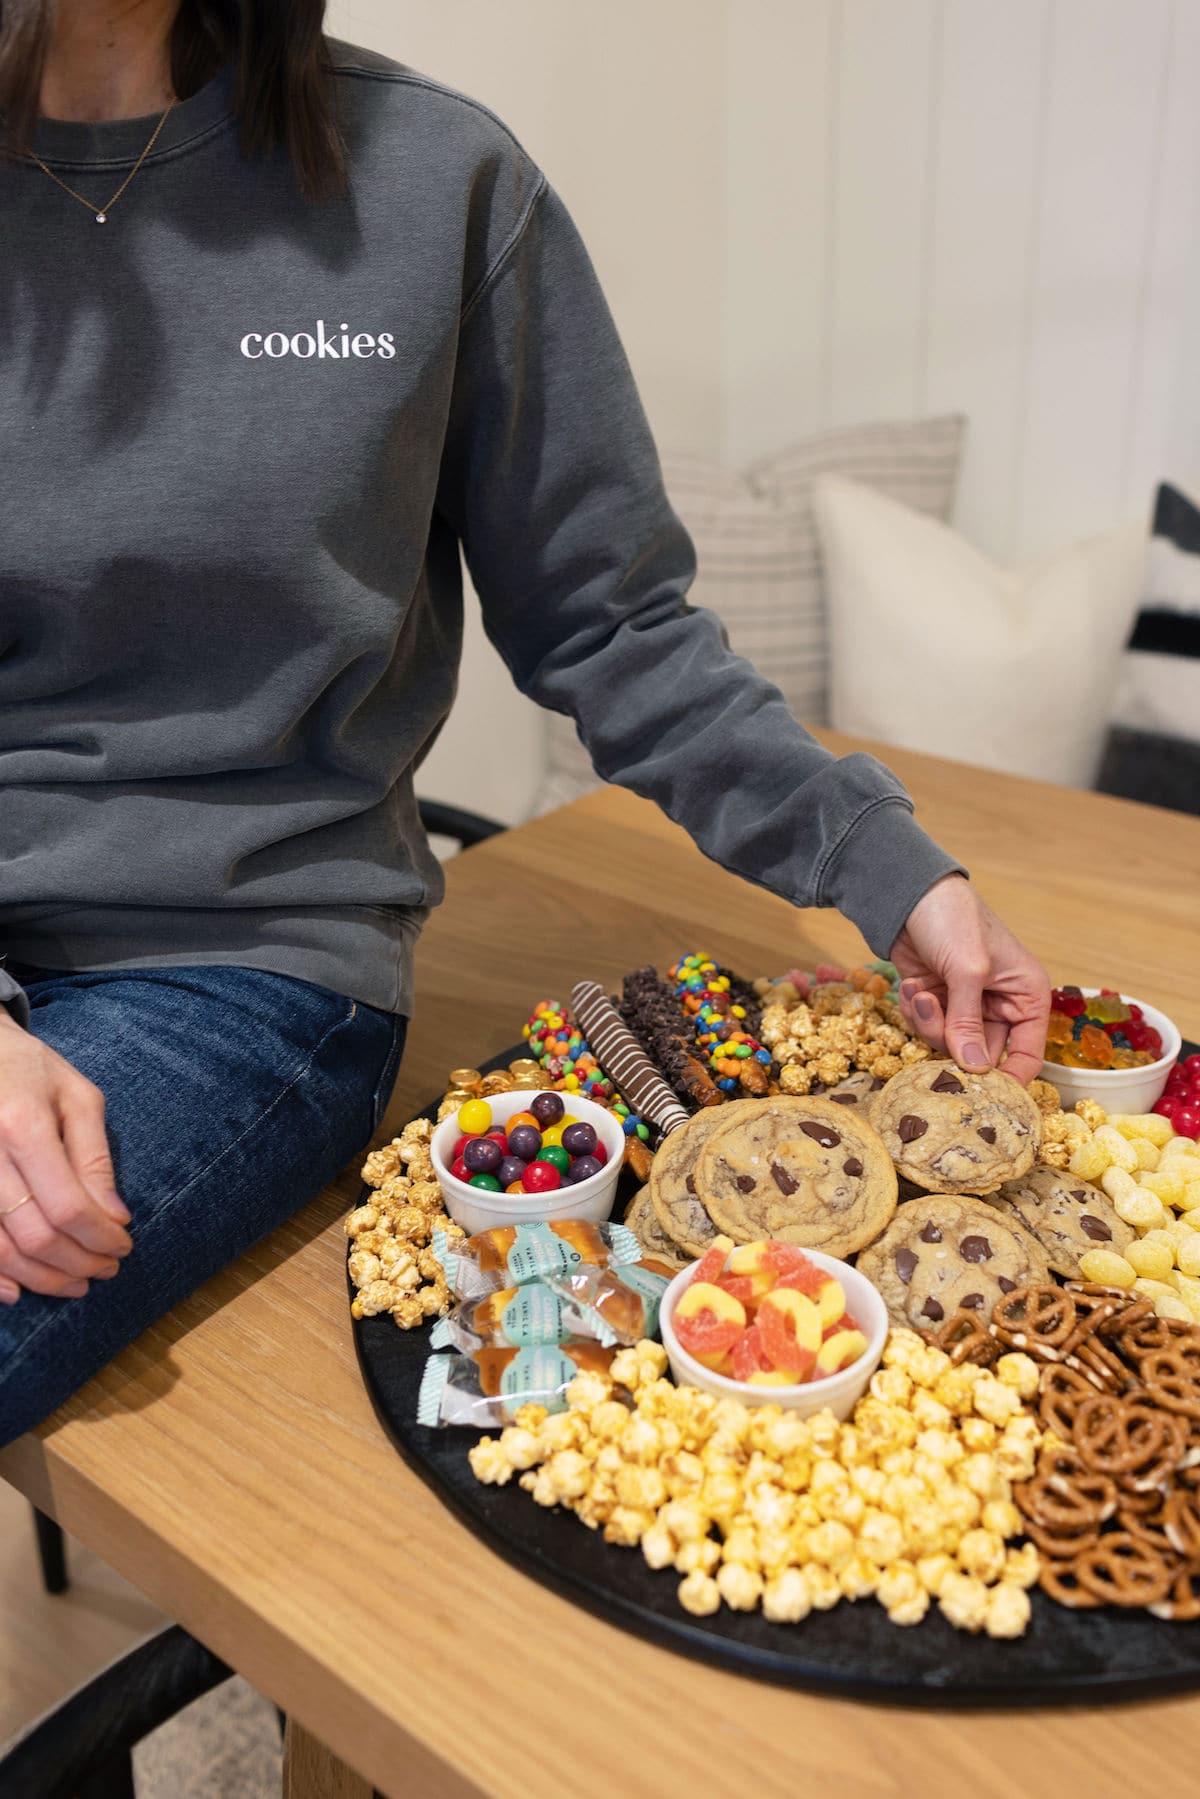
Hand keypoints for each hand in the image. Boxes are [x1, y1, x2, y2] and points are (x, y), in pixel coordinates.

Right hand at [0, 1013, 131, 1304]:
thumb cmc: (30, 1069)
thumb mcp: (77, 1097)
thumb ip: (95, 1157)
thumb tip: (115, 1217)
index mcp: (22, 1124)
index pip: (68, 1203)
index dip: (100, 1236)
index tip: (124, 1245)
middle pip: (34, 1233)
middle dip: (78, 1261)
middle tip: (107, 1268)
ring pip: (0, 1249)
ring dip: (42, 1277)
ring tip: (76, 1283)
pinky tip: (19, 1291)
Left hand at [889, 875, 1050, 1084]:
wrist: (909, 893)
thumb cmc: (954, 919)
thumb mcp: (967, 969)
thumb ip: (968, 1021)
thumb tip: (975, 1069)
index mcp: (1027, 996)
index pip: (1028, 1054)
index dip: (1009, 1079)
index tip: (983, 1097)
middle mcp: (1001, 1005)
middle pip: (980, 1054)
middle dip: (952, 1040)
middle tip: (935, 1014)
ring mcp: (966, 1005)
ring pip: (948, 1044)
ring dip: (928, 1022)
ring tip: (920, 989)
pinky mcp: (938, 1001)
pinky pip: (926, 1028)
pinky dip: (914, 1011)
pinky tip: (911, 984)